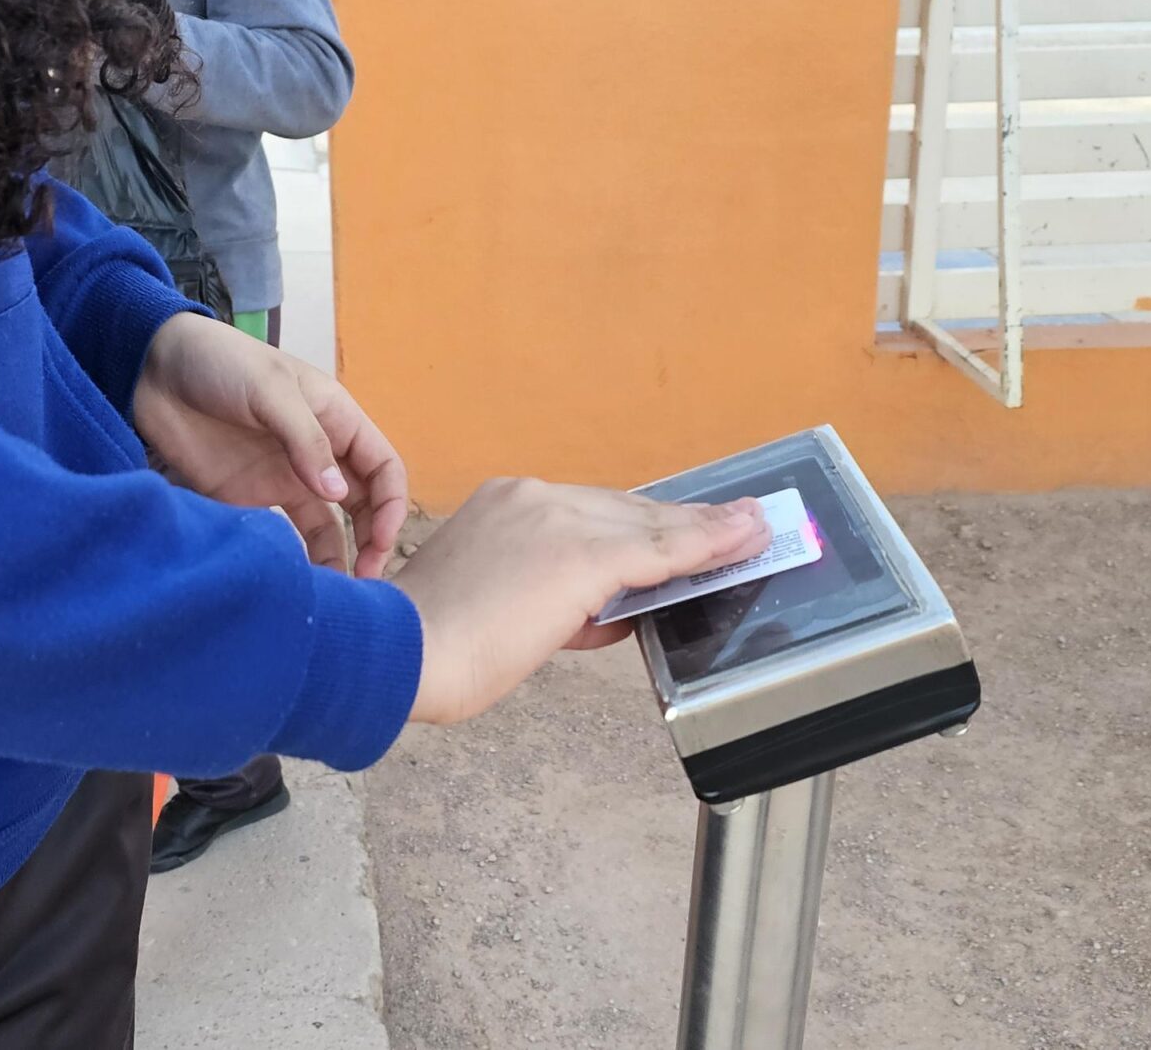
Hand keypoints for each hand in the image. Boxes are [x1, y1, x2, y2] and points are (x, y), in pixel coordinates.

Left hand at [131, 313, 408, 576]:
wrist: (152, 370)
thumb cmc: (219, 362)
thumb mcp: (269, 390)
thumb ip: (305, 440)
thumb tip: (338, 494)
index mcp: (336, 419)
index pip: (384, 468)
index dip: (392, 506)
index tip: (381, 542)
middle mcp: (319, 453)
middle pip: (364, 505)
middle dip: (373, 540)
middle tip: (364, 580)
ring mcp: (285, 478)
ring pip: (329, 526)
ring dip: (339, 557)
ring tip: (337, 593)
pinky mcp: (250, 498)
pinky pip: (286, 534)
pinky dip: (299, 558)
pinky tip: (300, 580)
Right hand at [391, 480, 770, 725]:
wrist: (398, 653)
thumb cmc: (432, 647)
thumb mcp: (497, 608)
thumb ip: (557, 602)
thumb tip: (611, 613)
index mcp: (504, 504)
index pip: (593, 511)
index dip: (646, 523)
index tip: (683, 528)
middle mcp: (531, 498)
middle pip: (628, 509)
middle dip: (684, 523)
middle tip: (736, 524)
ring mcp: (556, 521)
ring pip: (650, 523)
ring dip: (708, 529)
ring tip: (752, 529)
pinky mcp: (580, 555)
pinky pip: (660, 548)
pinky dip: (707, 545)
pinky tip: (742, 540)